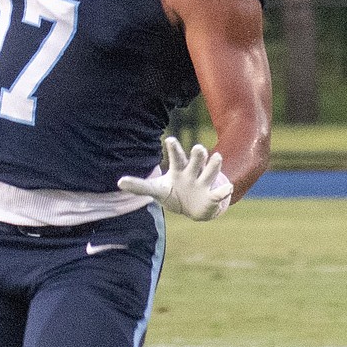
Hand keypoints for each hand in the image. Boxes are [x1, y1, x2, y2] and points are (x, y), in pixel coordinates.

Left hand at [118, 136, 232, 220]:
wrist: (193, 207)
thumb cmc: (173, 193)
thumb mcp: (156, 190)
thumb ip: (139, 185)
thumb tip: (118, 182)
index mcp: (179, 170)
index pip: (176, 157)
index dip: (174, 149)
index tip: (169, 139)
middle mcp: (194, 173)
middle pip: (196, 160)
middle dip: (198, 154)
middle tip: (198, 147)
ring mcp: (205, 183)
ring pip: (210, 171)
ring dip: (214, 165)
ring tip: (216, 157)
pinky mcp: (213, 197)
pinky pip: (220, 193)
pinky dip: (224, 191)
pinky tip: (227, 188)